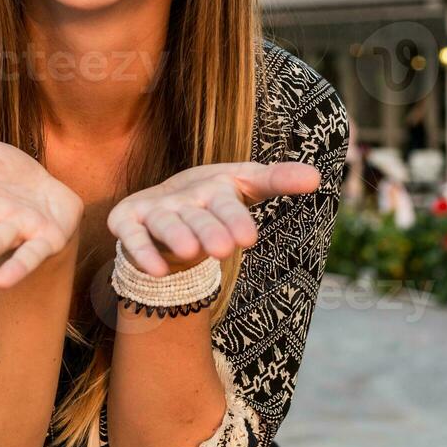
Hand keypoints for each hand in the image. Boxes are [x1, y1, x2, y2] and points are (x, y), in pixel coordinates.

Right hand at [107, 161, 320, 275]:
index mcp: (214, 187)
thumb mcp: (245, 186)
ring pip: (167, 223)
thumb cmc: (212, 200)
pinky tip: (157, 269)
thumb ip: (277, 180)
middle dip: (209, 229)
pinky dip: (142, 252)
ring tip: (189, 251)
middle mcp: (184, 197)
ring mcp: (155, 210)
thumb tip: (318, 177)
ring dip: (176, 236)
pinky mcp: (128, 221)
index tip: (250, 239)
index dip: (236, 218)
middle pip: (199, 215)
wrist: (162, 208)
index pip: (228, 201)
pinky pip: (132, 237)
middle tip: (223, 249)